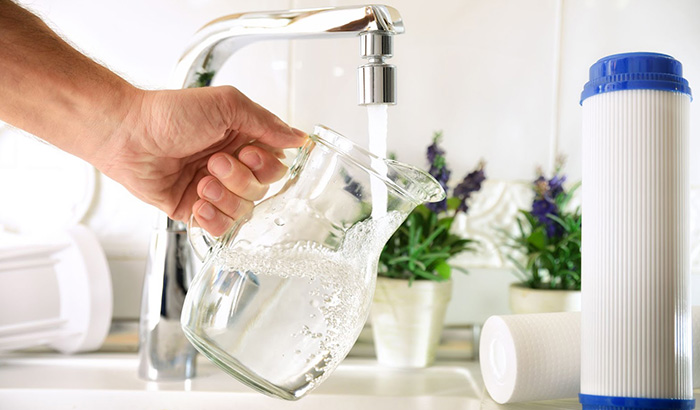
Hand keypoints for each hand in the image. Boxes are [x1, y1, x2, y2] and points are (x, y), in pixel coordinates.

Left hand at [97, 85, 306, 235]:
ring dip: (224, 197)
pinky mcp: (195, 209)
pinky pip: (220, 227)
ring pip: (243, 210)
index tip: (246, 152)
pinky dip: (213, 219)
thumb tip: (299, 137)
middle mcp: (232, 166)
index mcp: (243, 140)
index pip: (276, 165)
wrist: (128, 135)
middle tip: (214, 162)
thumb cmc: (170, 114)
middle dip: (239, 179)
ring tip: (201, 181)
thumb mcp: (226, 105)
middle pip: (261, 190)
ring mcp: (214, 189)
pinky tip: (199, 203)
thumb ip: (266, 123)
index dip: (266, 165)